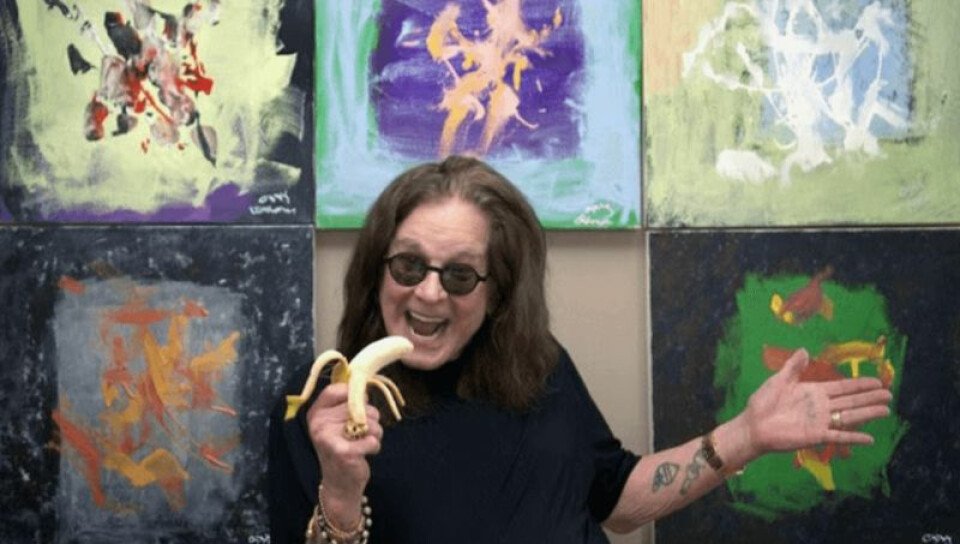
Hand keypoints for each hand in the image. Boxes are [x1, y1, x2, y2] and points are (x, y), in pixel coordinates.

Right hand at [306, 383, 381, 519]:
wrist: (339, 484)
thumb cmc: (342, 447)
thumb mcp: (337, 423)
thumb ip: (346, 404)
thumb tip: (362, 383)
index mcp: (316, 413)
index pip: (338, 389)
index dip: (355, 394)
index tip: (358, 406)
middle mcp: (319, 424)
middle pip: (360, 405)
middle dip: (370, 418)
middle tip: (361, 432)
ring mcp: (330, 438)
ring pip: (370, 421)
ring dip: (375, 433)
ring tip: (363, 442)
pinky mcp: (345, 452)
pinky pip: (373, 439)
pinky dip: (375, 446)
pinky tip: (364, 453)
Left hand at [742, 348, 892, 457]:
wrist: (753, 425)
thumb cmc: (763, 402)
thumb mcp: (779, 380)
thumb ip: (793, 367)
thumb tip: (805, 350)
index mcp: (814, 392)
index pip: (842, 387)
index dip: (860, 385)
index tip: (877, 381)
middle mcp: (821, 407)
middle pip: (851, 401)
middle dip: (870, 397)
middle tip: (889, 394)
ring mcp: (820, 422)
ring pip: (849, 417)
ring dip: (867, 414)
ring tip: (886, 410)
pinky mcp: (816, 436)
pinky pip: (838, 436)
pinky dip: (853, 437)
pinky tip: (869, 438)